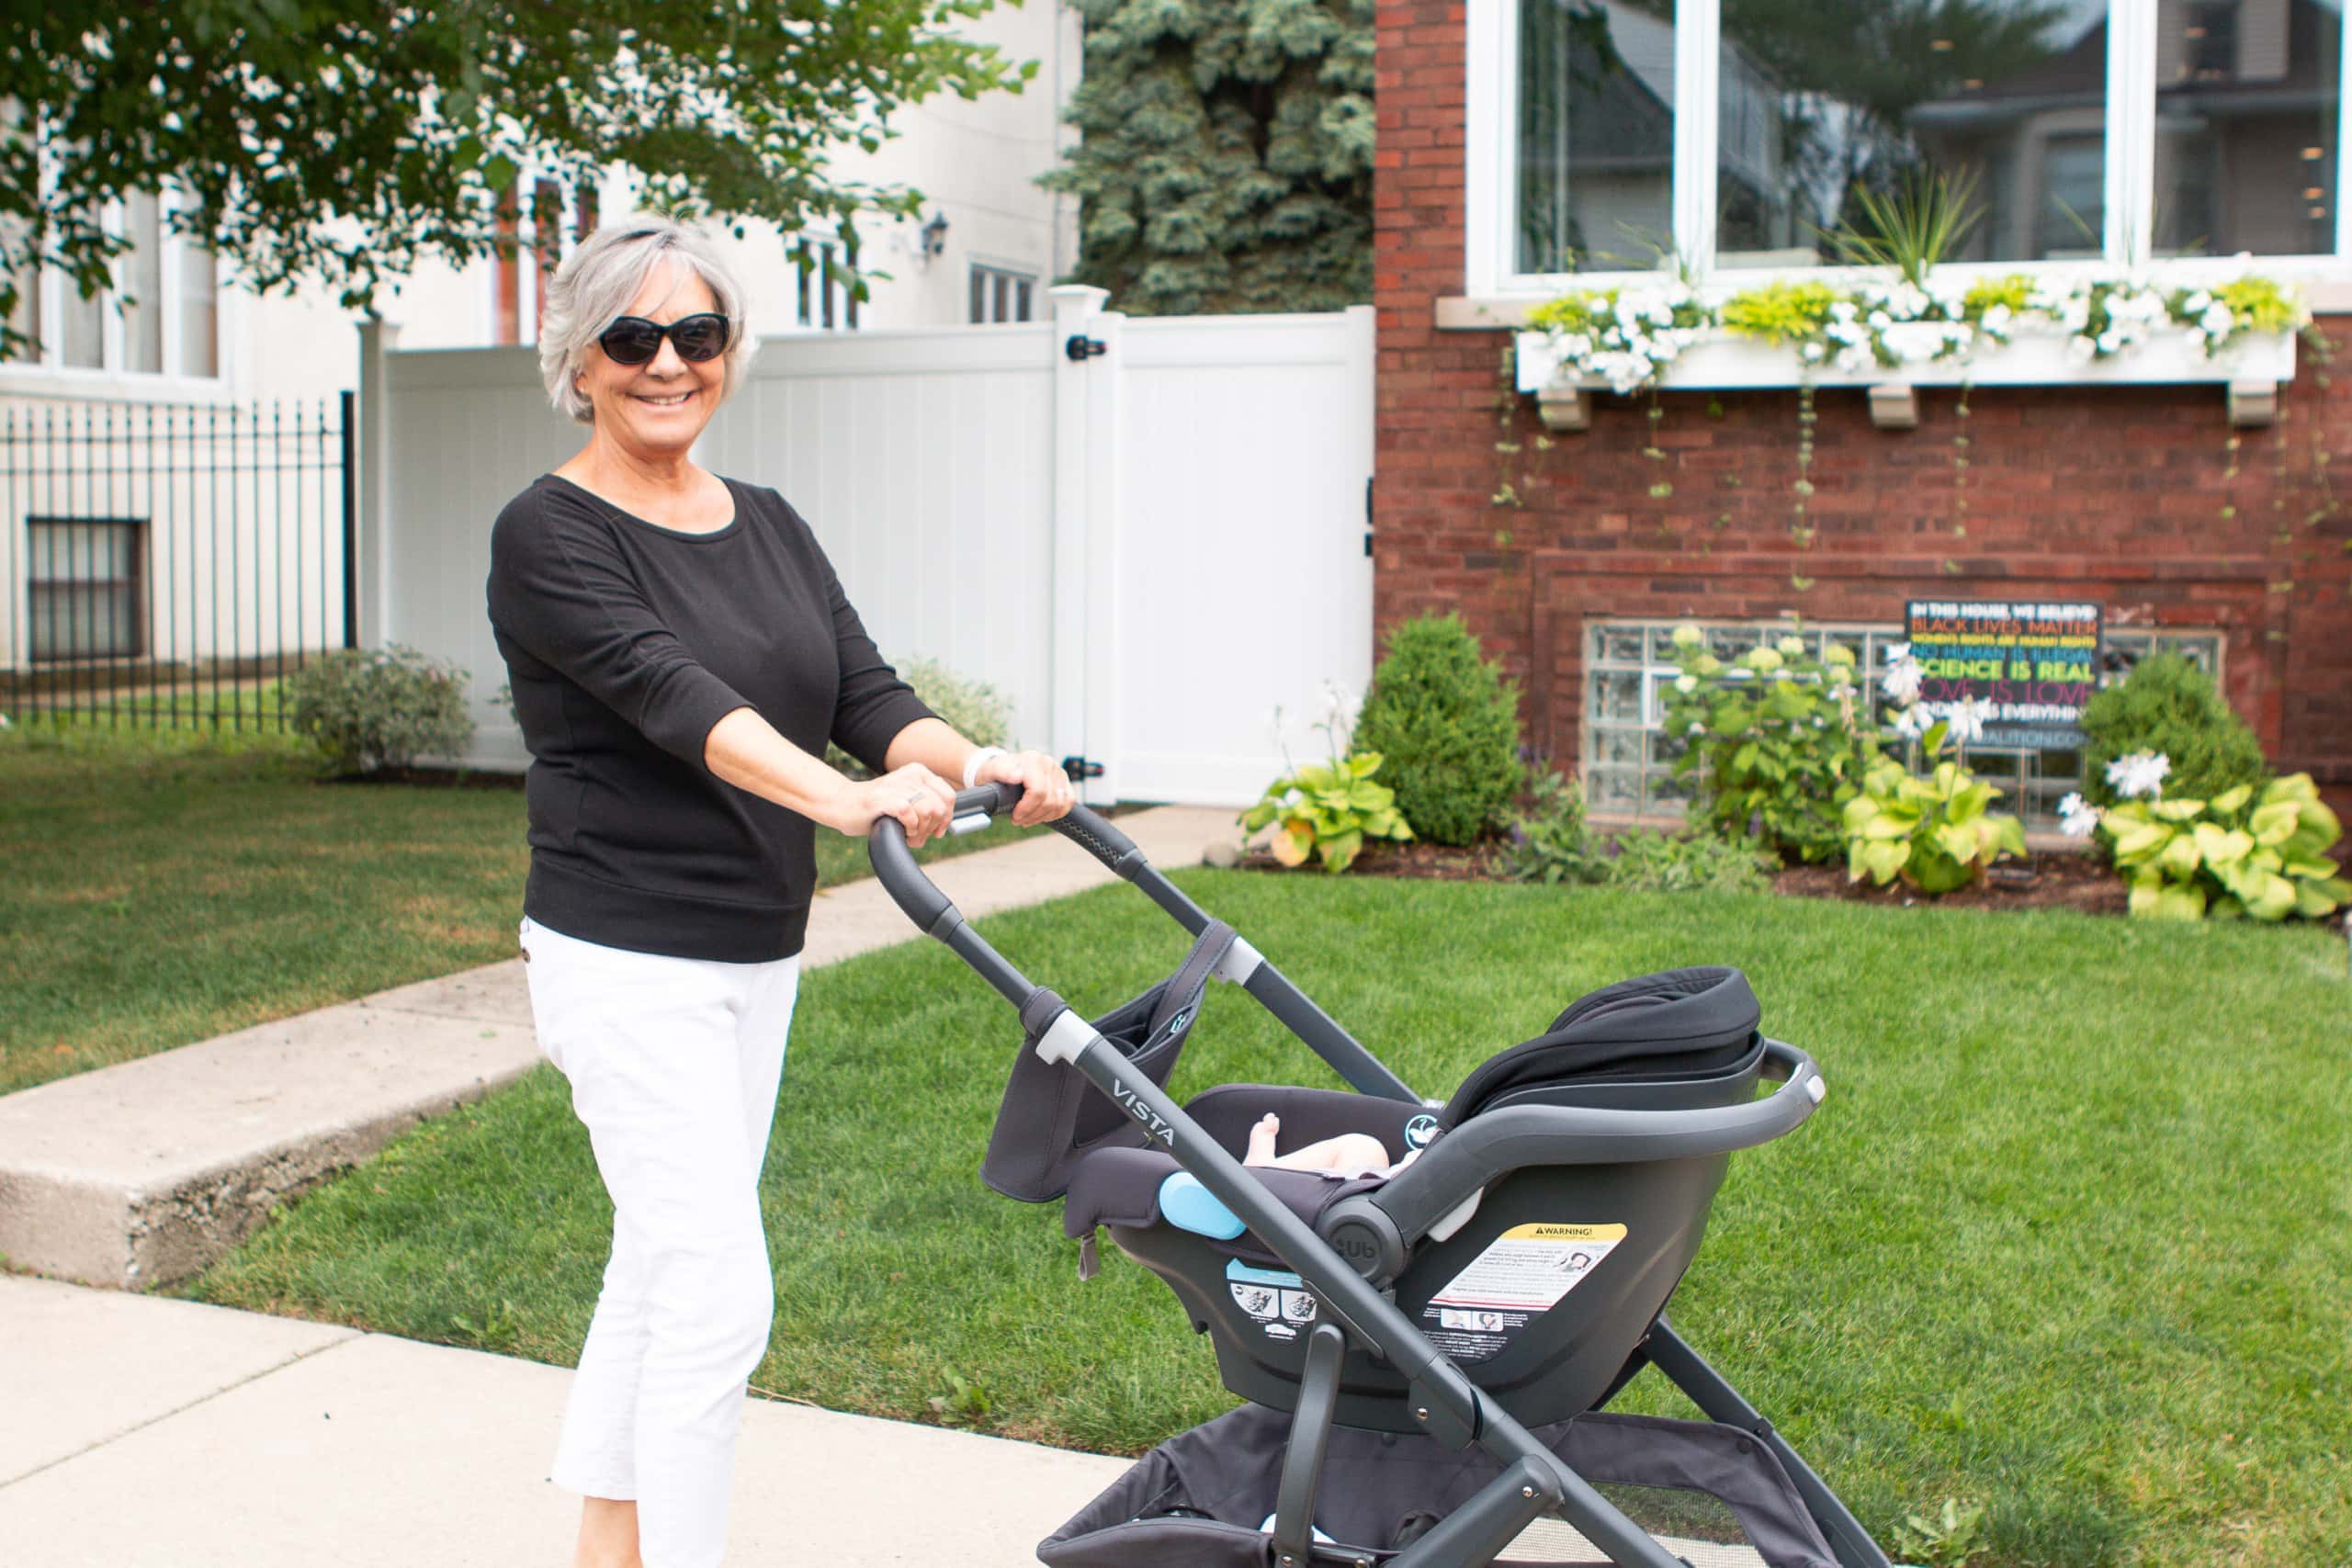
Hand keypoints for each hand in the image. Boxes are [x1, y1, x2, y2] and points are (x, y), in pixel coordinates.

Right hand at [838, 762, 957, 846]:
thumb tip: (946, 822)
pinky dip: (909, 827)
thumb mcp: (908, 800)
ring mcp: (896, 784)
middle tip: (917, 836)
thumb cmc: (877, 808)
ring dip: (920, 830)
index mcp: (919, 772)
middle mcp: (910, 774)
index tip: (936, 831)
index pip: (949, 797)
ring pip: (928, 811)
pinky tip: (901, 830)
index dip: (946, 819)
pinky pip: (910, 813)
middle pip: (939, 807)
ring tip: (909, 835)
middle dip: (932, 827)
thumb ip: (928, 804)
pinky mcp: (883, 797)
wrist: (843, 805)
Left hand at [977, 749, 1076, 825]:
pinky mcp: (1065, 782)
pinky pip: (1068, 802)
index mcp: (1033, 760)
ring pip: (1060, 804)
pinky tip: (1042, 815)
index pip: (1039, 791)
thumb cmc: (996, 773)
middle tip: (1019, 820)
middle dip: (1033, 815)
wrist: (1002, 771)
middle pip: (1050, 801)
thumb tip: (1017, 776)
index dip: (1027, 809)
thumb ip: (1002, 772)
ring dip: (1043, 816)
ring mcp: (1059, 772)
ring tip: (1028, 818)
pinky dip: (1056, 813)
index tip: (1015, 816)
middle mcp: (1049, 763)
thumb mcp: (992, 771)